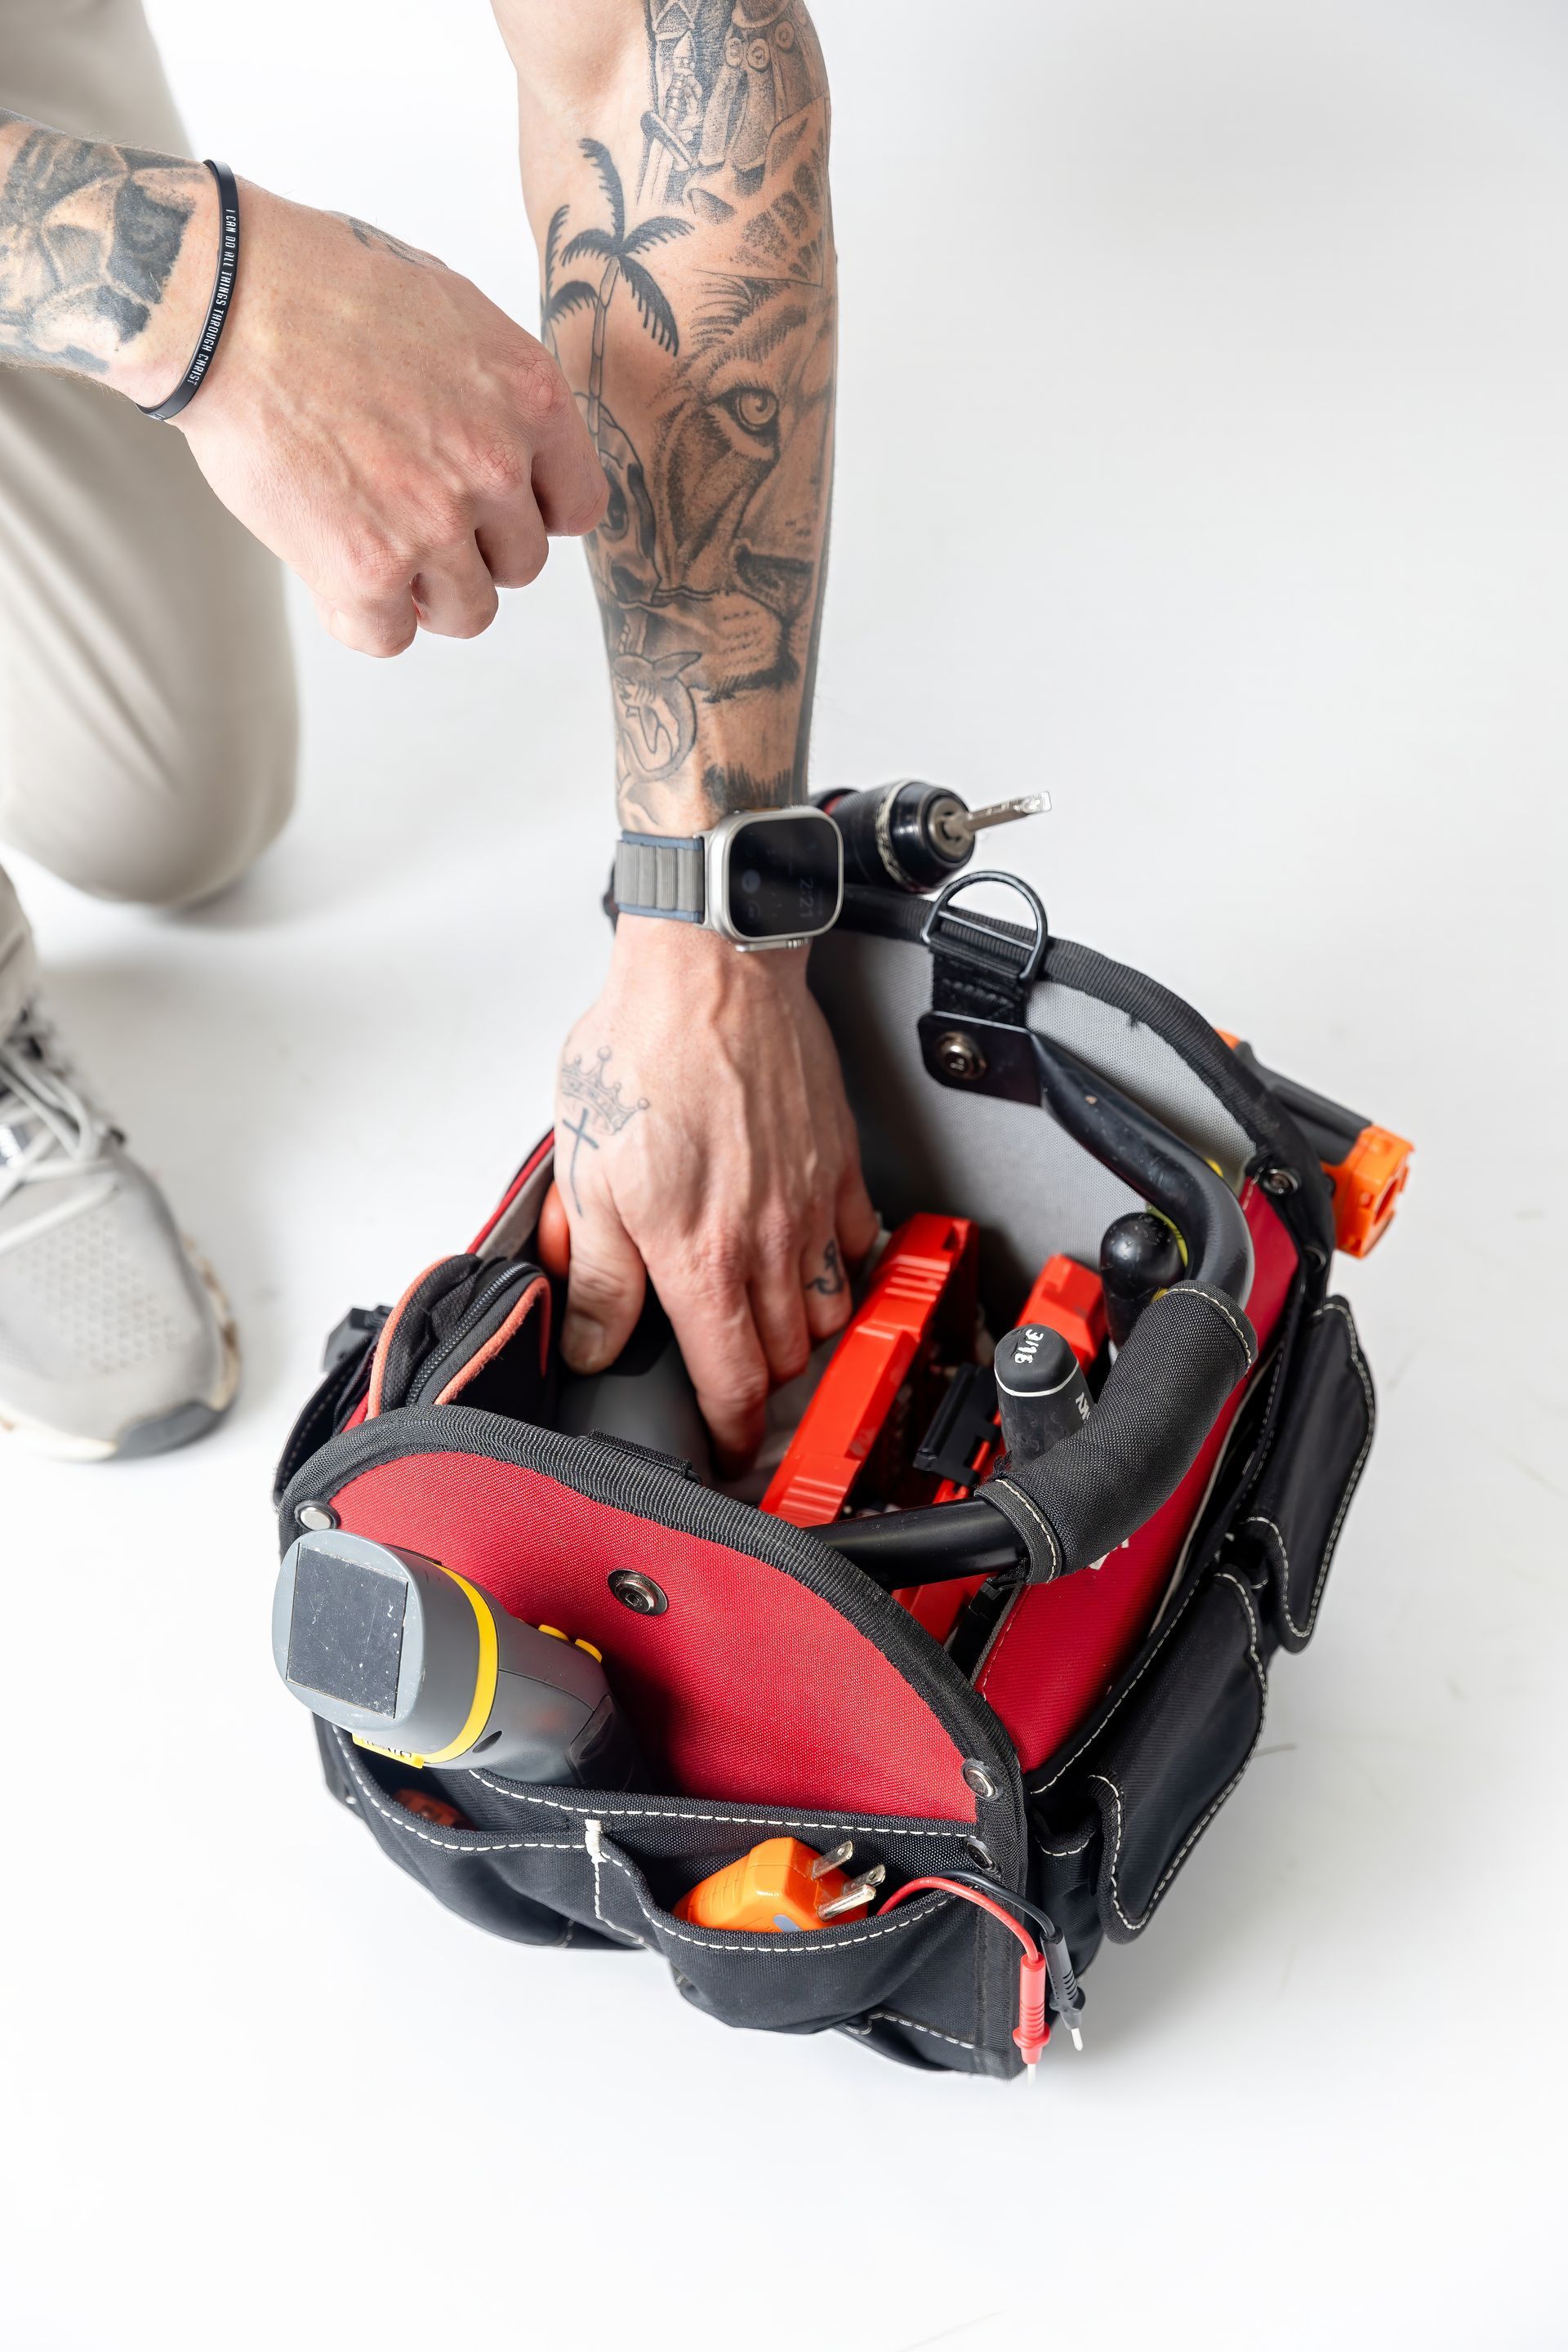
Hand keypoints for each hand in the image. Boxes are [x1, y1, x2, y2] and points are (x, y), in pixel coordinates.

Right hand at [155, 184, 605, 652]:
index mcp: (530, 398)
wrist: (222, 301)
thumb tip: (517, 460)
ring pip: (468, 611)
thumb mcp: (451, 313)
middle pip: (521, 564)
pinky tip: (333, 568)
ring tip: (374, 542)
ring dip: (425, 592)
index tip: (488, 507)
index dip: (530, 514)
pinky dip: (364, 616)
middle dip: (473, 550)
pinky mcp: (367, 569)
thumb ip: (497, 397)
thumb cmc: (321, 288)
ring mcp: (435, 523)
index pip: (577, 507)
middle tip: (409, 513)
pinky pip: (390, 637)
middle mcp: (496, 465)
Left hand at [554, 919, 878, 1469]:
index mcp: (699, 1254)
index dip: (733, 1432)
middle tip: (732, 1376)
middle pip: (789, 1356)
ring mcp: (810, 1201)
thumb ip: (598, 1271)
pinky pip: (857, 1242)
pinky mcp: (837, 1161)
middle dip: (762, 1383)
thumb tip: (596, 1339)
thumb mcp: (585, 1169)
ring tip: (765, 1318)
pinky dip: (839, 1264)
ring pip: (831, 1309)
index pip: (734, 1382)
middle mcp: (767, 1239)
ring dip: (802, 1329)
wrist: (709, 968)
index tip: (728, 1444)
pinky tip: (806, 1252)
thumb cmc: (644, 1049)